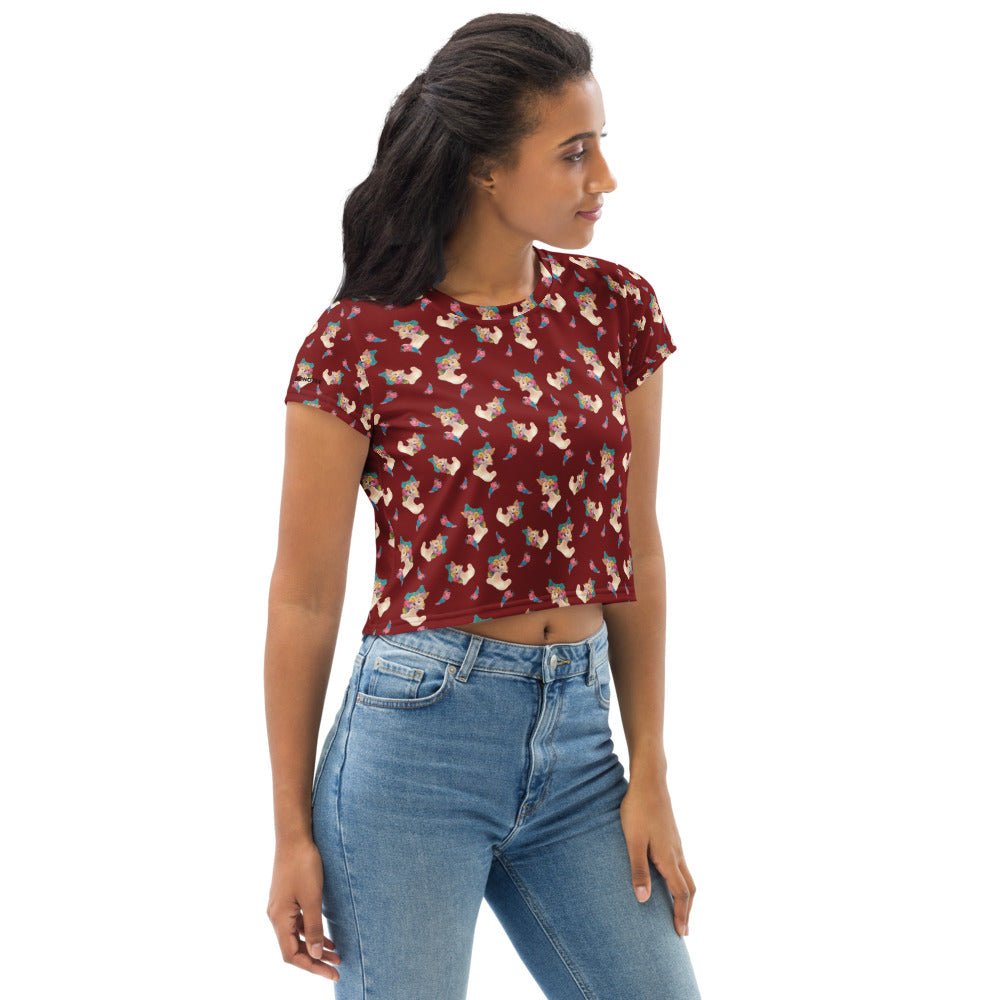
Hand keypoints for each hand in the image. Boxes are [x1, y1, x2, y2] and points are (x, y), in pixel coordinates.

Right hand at [266, 836, 341, 979]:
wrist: (294, 836)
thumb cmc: (303, 864)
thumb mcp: (312, 898)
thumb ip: (313, 928)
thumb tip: (314, 955)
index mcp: (279, 919)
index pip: (292, 955)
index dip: (311, 967)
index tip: (332, 973)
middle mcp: (276, 916)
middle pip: (293, 948)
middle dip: (315, 960)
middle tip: (337, 967)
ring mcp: (281, 907)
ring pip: (297, 936)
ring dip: (315, 946)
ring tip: (336, 954)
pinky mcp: (287, 898)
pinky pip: (298, 923)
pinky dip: (311, 932)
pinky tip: (326, 937)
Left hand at [620, 774, 695, 936]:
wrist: (649, 781)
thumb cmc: (637, 810)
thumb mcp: (633, 841)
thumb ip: (638, 870)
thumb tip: (643, 900)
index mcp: (669, 858)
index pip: (681, 893)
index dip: (682, 914)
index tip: (681, 933)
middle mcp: (677, 853)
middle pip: (690, 887)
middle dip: (687, 909)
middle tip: (683, 928)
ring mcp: (676, 844)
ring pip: (687, 875)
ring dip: (684, 895)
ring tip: (677, 908)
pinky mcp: (671, 836)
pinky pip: (681, 864)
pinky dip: (680, 880)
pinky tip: (669, 879)